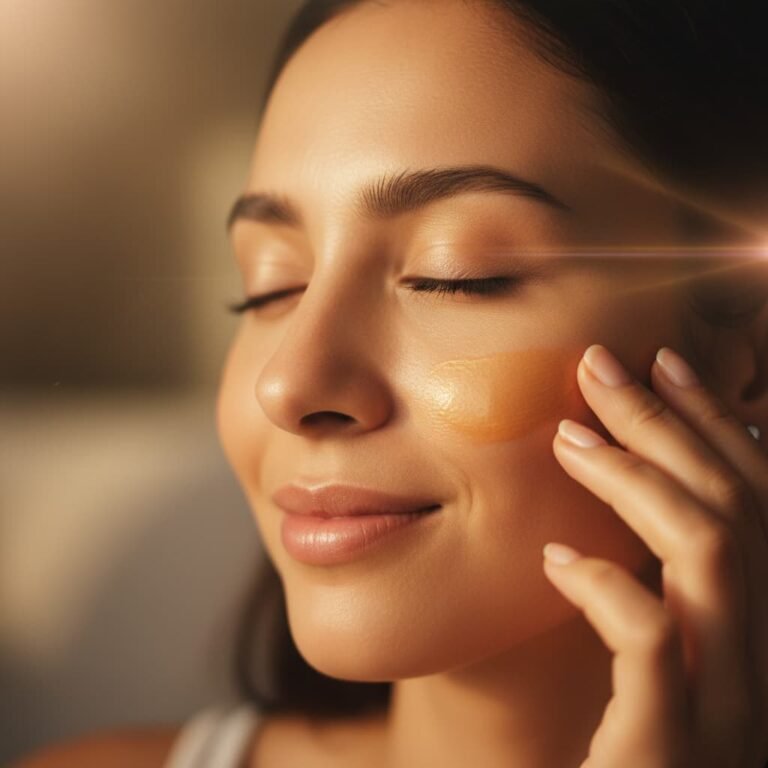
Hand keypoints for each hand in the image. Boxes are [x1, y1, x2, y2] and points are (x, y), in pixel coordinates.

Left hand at [544, 343, 767, 767]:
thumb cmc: (634, 749)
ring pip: (710, 550)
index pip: (757, 500)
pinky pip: (652, 636)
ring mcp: (731, 707)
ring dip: (635, 477)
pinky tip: (556, 560)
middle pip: (737, 506)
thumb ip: (664, 587)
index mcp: (761, 631)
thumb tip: (627, 496)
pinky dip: (605, 582)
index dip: (714, 421)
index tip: (663, 360)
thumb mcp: (661, 659)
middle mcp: (765, 662)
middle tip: (598, 366)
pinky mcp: (672, 747)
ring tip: (566, 439)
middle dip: (668, 420)